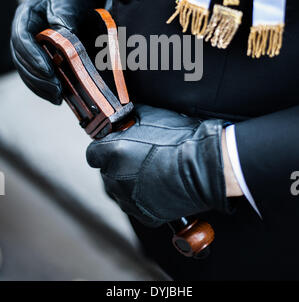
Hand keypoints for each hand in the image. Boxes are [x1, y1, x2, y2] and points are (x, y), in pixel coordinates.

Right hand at [11, 0, 96, 104]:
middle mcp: (20, 33)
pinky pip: (34, 76)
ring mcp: (25, 47)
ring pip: (25, 71)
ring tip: (57, 97)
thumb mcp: (67, 2)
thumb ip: (65, 18)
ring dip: (40, 87)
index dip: (33, 56)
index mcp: (25, 16)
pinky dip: (43, 88)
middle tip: (56, 89)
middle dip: (38, 76)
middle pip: (21, 59)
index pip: (22, 38)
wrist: (72, 0)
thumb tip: (67, 38)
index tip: (48, 70)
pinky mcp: (34, 59)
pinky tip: (56, 98)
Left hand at [86, 104, 230, 226]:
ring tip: (152, 171)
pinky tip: (159, 186)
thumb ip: (131, 118)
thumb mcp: (151, 116)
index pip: (93, 153)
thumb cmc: (181, 140)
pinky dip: (144, 198)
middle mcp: (116, 178)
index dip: (104, 148)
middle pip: (106, 172)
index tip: (114, 146)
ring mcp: (129, 199)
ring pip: (119, 190)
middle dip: (118, 164)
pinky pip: (136, 205)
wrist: (203, 166)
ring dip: (129, 182)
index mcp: (113, 153)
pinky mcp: (144, 214)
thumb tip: (126, 118)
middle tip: (139, 156)